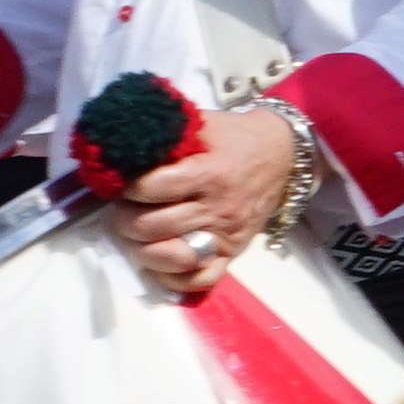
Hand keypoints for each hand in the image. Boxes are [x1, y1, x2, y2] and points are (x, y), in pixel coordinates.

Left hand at [120, 108, 300, 296]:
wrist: (283, 153)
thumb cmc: (234, 137)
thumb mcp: (201, 124)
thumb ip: (166, 135)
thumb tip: (121, 146)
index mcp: (209, 173)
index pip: (153, 188)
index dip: (127, 187)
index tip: (121, 183)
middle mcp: (217, 207)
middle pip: (152, 226)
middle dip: (123, 219)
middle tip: (121, 209)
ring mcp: (226, 233)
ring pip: (169, 255)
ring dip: (139, 247)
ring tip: (135, 233)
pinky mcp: (233, 250)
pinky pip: (201, 279)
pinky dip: (174, 278)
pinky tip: (160, 262)